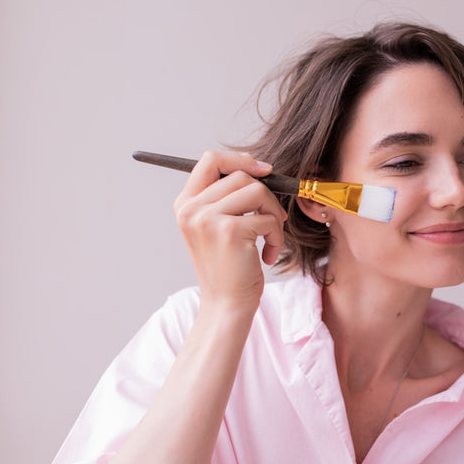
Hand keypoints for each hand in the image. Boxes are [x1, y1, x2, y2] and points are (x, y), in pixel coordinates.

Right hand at [173, 151, 288, 312]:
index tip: (264, 171)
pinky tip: (267, 256)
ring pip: (257, 191)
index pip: (210, 159)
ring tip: (270, 239)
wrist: (226, 304)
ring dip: (273, 216)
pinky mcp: (230, 231)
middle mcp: (191, 209)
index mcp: (186, 204)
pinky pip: (267, 218)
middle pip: (241, 175)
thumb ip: (226, 198)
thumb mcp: (218, 228)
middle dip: (267, 197)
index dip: (241, 160)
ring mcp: (208, 219)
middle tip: (273, 220)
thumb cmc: (229, 268)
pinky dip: (277, 237)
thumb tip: (259, 168)